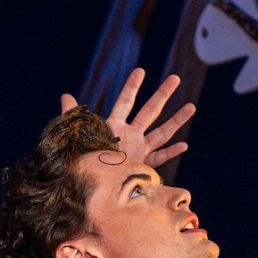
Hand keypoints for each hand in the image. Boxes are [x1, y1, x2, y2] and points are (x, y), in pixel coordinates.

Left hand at [59, 68, 194, 168]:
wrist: (89, 186)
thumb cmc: (81, 160)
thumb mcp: (76, 135)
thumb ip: (72, 115)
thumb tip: (65, 96)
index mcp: (114, 126)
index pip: (125, 101)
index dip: (132, 86)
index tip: (141, 70)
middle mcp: (130, 135)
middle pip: (150, 111)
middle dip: (162, 94)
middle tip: (175, 78)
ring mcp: (138, 149)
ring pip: (161, 132)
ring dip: (176, 120)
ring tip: (192, 106)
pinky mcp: (142, 165)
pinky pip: (160, 158)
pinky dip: (171, 152)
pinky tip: (184, 145)